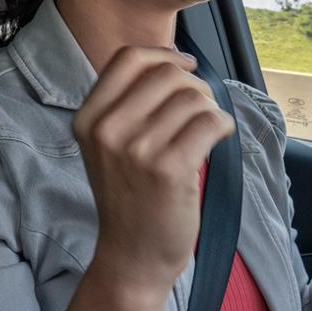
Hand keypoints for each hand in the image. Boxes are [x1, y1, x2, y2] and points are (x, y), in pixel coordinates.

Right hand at [73, 46, 237, 292]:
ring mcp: (136, 149)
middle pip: (167, 74)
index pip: (128, 59)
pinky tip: (219, 140)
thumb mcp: (109, 146)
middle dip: (195, 86)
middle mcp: (107, 130)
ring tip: (207, 132)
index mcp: (88, 118)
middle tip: (202, 112)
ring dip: (211, 109)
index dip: (164, 55)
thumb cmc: (131, 198)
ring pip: (193, 97)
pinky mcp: (168, 168)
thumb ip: (128, 105)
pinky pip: (210, 122)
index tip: (186, 67)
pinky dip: (223, 126)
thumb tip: (176, 63)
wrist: (133, 255)